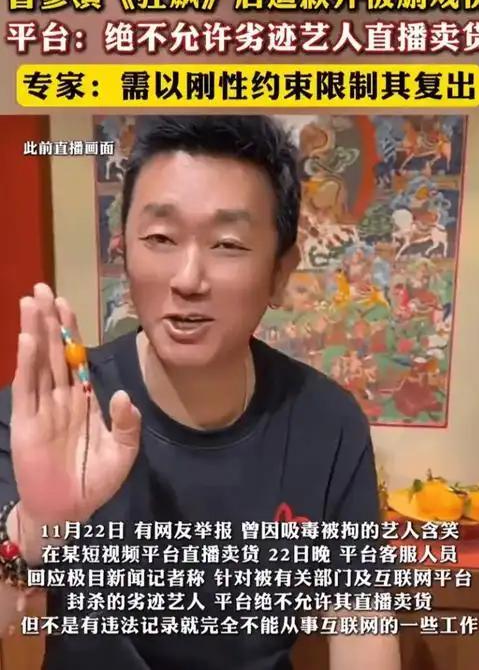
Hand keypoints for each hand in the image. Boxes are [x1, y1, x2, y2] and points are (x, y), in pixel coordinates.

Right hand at [10, 283, 141, 528]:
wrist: (68, 513)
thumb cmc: (95, 482)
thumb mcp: (123, 452)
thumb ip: (127, 423)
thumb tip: (124, 394)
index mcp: (82, 400)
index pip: (75, 357)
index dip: (70, 331)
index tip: (65, 303)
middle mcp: (60, 398)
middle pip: (53, 351)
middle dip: (48, 320)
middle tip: (41, 289)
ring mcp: (42, 408)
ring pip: (38, 362)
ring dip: (34, 332)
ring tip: (30, 303)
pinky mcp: (27, 423)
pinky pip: (28, 389)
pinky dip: (27, 364)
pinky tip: (27, 341)